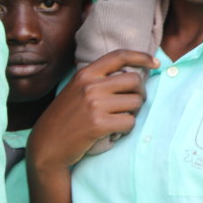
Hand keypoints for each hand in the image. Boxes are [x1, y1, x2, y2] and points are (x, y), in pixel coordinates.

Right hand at [28, 49, 157, 170]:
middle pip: (135, 80)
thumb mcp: (76, 90)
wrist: (47, 146)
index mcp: (85, 74)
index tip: (155, 63)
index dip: (141, 57)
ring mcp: (94, 105)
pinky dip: (126, 128)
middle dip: (140, 93)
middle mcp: (90, 86)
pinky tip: (114, 131)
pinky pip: (130, 122)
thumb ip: (99, 80)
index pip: (119, 56)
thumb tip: (134, 75)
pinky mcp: (99, 124)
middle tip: (132, 104)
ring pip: (135, 102)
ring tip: (118, 119)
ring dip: (132, 113)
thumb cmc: (66, 118)